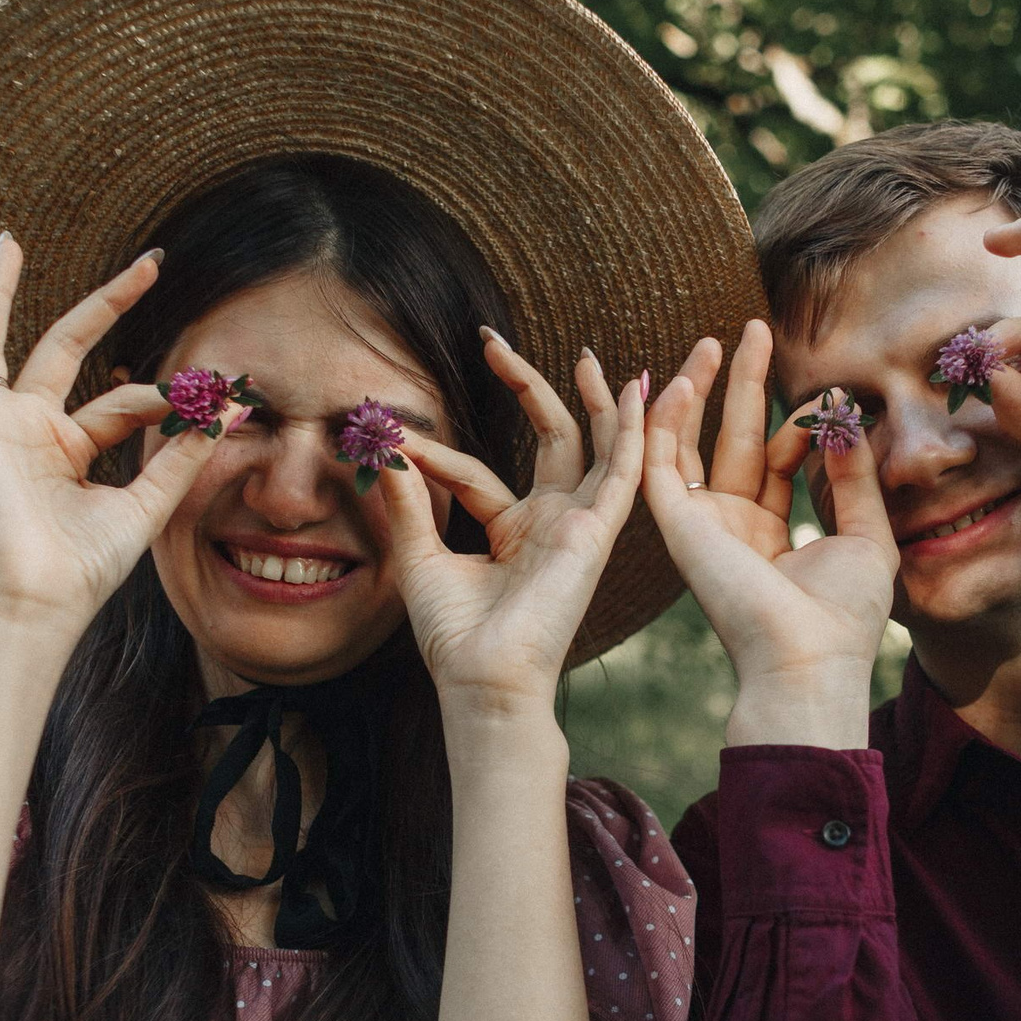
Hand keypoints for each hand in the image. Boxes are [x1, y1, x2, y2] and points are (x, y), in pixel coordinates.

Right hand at [0, 235, 238, 637]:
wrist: (35, 601)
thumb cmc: (82, 570)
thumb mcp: (145, 505)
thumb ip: (184, 455)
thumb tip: (232, 408)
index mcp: (68, 449)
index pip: (125, 400)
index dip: (172, 397)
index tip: (221, 393)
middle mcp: (29, 429)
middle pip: (66, 346)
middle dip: (108, 303)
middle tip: (151, 263)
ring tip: (8, 240)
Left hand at [377, 332, 646, 721]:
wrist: (483, 679)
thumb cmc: (455, 638)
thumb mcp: (420, 557)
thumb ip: (409, 502)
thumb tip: (384, 452)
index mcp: (514, 534)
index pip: (477, 475)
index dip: (436, 454)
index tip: (394, 438)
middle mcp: (552, 524)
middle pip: (552, 440)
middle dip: (528, 387)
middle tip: (491, 341)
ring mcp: (579, 526)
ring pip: (596, 447)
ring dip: (593, 400)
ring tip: (589, 354)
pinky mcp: (596, 532)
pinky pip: (623, 470)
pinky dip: (631, 430)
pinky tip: (636, 388)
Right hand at [641, 322, 895, 749]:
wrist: (807, 660)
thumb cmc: (844, 617)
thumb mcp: (866, 535)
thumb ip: (853, 476)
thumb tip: (844, 418)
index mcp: (772, 537)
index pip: (778, 462)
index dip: (801, 429)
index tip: (831, 409)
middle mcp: (731, 528)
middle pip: (734, 440)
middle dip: (745, 385)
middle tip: (754, 329)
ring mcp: (701, 526)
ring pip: (691, 445)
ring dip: (699, 392)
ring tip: (713, 341)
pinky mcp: (678, 526)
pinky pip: (660, 464)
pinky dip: (663, 422)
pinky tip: (676, 381)